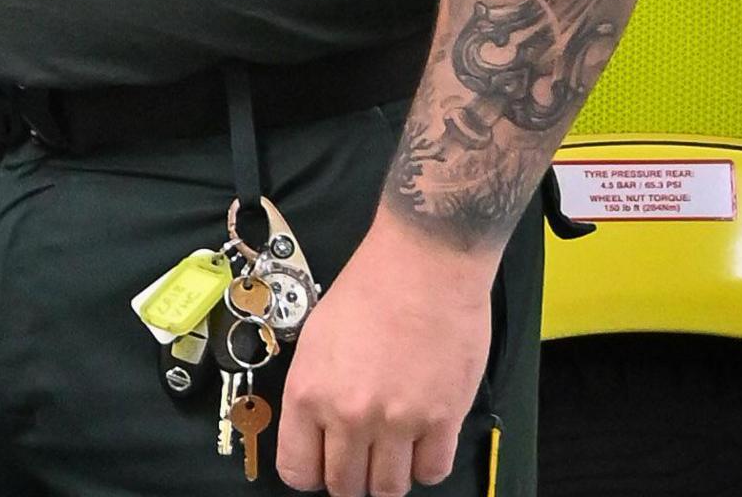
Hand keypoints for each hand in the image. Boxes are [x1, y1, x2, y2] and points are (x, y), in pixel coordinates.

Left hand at [274, 225, 491, 494]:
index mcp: (308, 392)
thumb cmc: (368, 291)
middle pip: (345, 485)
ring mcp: (398, 421)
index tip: (319, 467)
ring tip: (391, 453)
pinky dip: (427, 466)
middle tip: (359, 461)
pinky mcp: (443, 419)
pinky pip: (433, 471)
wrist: (422, 267)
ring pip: (390, 487)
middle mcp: (350, 414)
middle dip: (350, 479)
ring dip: (389, 477)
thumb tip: (315, 428)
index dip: (309, 474)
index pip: (298, 470)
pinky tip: (422, 445)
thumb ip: (313, 391)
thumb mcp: (314, 339)